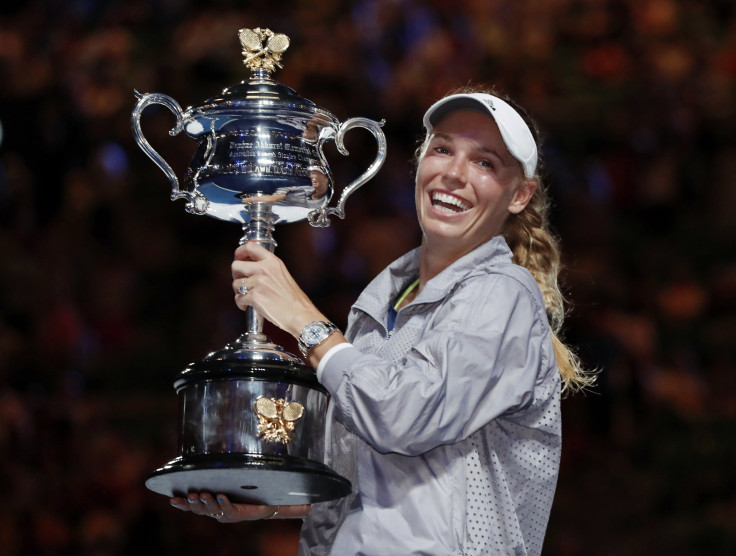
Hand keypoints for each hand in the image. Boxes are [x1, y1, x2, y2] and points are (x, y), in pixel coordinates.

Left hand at [169, 492, 309, 522]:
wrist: (258, 508)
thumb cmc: (267, 501)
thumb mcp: (277, 504)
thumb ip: (292, 508)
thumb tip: (310, 508)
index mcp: (240, 512)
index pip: (231, 510)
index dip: (224, 505)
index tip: (220, 497)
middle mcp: (226, 513)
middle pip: (213, 511)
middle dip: (206, 503)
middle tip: (202, 494)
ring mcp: (215, 510)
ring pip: (202, 509)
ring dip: (195, 503)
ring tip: (191, 494)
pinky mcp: (207, 505)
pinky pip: (193, 506)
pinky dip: (183, 504)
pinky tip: (173, 500)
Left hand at [231, 241, 324, 336]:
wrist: (300, 314)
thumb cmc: (294, 299)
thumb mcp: (283, 275)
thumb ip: (268, 268)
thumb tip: (250, 268)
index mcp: (273, 261)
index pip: (250, 247)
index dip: (239, 252)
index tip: (238, 258)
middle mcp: (264, 269)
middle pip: (236, 265)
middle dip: (236, 275)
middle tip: (241, 282)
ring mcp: (259, 283)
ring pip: (235, 284)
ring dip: (238, 292)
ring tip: (247, 297)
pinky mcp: (255, 297)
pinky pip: (238, 298)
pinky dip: (241, 304)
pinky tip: (248, 306)